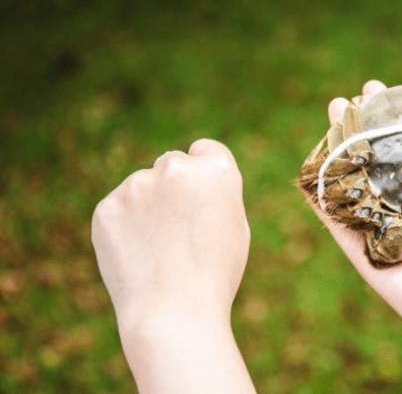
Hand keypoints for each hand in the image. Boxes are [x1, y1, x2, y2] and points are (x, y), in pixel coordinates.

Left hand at [91, 139, 249, 328]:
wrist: (174, 313)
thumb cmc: (215, 274)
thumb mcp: (234, 226)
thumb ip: (214, 193)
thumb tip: (192, 179)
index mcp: (216, 170)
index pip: (206, 150)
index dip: (205, 171)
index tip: (200, 194)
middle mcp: (175, 168)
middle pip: (172, 164)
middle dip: (175, 188)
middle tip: (180, 230)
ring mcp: (136, 185)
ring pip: (143, 187)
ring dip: (149, 206)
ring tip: (159, 249)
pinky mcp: (107, 207)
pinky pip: (120, 208)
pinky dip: (126, 225)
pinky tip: (138, 254)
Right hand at [320, 80, 401, 344]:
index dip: (401, 120)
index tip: (395, 89)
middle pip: (377, 159)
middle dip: (368, 124)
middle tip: (361, 93)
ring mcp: (379, 228)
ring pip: (351, 179)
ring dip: (339, 146)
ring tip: (334, 110)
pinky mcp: (360, 251)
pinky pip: (332, 220)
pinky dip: (318, 195)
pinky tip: (308, 167)